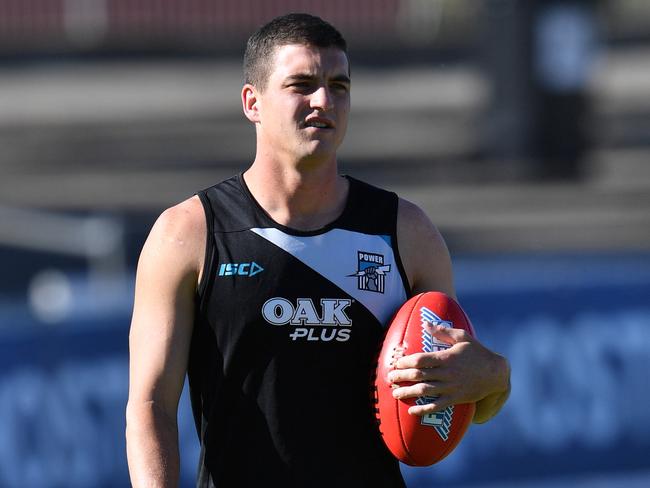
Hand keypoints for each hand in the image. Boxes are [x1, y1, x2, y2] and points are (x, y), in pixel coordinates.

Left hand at [386, 324, 509, 420]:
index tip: (396, 363)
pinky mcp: (455, 399)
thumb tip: (426, 324)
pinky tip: (411, 410)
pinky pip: (436, 406)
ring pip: (424, 391)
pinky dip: (423, 409)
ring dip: (407, 392)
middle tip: (390, 378)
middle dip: (402, 376)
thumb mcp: (462, 337)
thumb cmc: (478, 352)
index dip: (406, 361)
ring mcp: (450, 387)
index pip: (421, 359)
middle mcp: (446, 373)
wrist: (496, 373)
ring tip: (395, 393)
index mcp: (446, 357)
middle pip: (419, 375)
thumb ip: (443, 331)